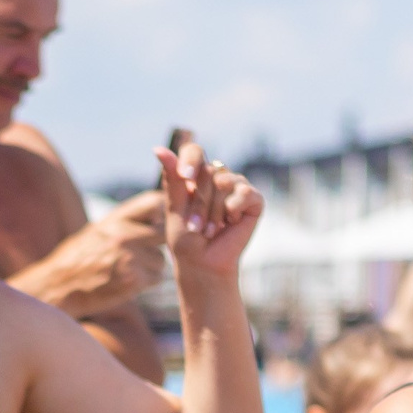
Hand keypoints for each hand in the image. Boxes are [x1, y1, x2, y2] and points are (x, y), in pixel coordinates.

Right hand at [12, 192, 167, 318]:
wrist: (57, 286)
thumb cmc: (78, 259)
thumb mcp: (98, 230)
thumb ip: (127, 221)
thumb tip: (161, 214)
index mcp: (115, 218)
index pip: (156, 202)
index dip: (163, 213)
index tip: (157, 224)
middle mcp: (123, 234)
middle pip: (164, 234)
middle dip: (156, 246)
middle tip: (140, 255)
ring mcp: (128, 257)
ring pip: (161, 260)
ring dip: (150, 268)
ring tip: (126, 272)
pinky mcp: (132, 280)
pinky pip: (156, 279)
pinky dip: (145, 284)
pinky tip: (125, 283)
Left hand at [155, 142, 260, 276]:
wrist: (205, 264)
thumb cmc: (186, 240)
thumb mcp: (174, 209)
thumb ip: (172, 180)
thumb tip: (158, 149)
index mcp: (195, 176)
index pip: (194, 151)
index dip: (190, 160)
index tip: (185, 175)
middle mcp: (217, 176)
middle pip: (207, 171)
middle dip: (199, 203)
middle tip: (197, 226)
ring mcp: (236, 186)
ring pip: (224, 181)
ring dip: (214, 211)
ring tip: (212, 230)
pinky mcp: (253, 198)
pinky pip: (244, 192)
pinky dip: (233, 210)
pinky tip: (231, 223)